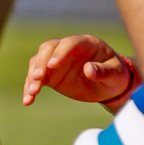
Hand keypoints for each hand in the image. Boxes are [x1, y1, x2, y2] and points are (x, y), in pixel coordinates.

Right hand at [21, 33, 135, 109]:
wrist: (109, 86)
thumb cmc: (116, 76)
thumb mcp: (115, 75)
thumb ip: (103, 71)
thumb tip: (88, 69)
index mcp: (86, 43)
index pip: (69, 43)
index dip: (60, 53)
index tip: (53, 65)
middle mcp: (67, 49)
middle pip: (48, 49)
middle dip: (40, 63)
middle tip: (37, 78)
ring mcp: (56, 61)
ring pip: (38, 62)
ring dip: (32, 77)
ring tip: (31, 92)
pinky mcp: (50, 74)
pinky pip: (36, 79)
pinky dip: (30, 88)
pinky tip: (28, 101)